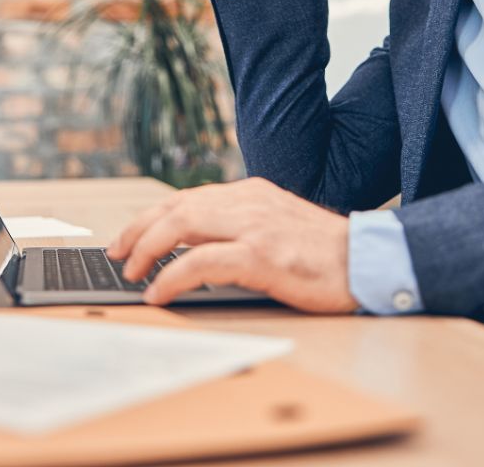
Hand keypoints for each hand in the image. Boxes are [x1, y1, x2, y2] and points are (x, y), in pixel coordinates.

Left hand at [106, 178, 357, 312]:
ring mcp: (254, 226)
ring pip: (181, 225)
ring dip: (146, 248)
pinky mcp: (261, 255)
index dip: (153, 216)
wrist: (367, 261)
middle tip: (116, 253)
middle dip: (138, 229)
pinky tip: (158, 291)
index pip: (188, 197)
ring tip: (130, 270)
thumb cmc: (327, 253)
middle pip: (176, 207)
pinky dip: (171, 275)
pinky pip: (200, 262)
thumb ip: (244, 227)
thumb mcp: (280, 225)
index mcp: (252, 193)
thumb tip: (200, 246)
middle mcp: (248, 202)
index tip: (129, 236)